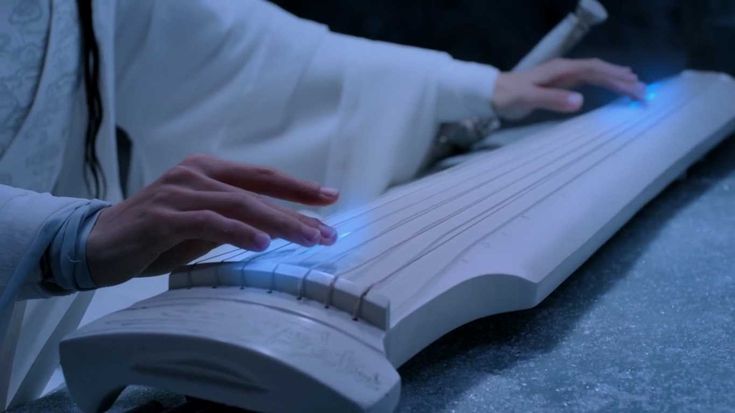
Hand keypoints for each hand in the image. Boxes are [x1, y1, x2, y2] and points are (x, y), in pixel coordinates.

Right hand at [86, 155, 339, 286]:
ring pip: (239, 205)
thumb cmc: (155, 235)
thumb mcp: (202, 226)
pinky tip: (262, 244)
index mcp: (208, 171)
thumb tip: (277, 230)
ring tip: (308, 239)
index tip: (331, 198)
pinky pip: (208, 222)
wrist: (97, 244)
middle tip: (328, 232)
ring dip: (279, 223)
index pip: (262, 176)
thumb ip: (234, 220)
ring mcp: (179, 193)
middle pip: (257, 190)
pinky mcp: (163, 216)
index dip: (298, 187)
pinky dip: (238, 232)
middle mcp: (196, 174)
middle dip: (297, 211)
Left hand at [491, 58, 645, 119]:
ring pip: (596, 74)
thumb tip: (581, 101)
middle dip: (622, 79)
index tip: (634, 86)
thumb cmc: (508, 96)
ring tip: (637, 87)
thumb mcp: (528, 98)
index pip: (595, 70)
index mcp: (561, 70)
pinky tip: (613, 84)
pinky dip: (604, 82)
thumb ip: (553, 100)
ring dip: (616, 80)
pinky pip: (589, 80)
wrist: (492, 93)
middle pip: (600, 70)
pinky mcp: (561, 84)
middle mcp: (565, 69)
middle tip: (644, 91)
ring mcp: (563, 76)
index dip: (615, 77)